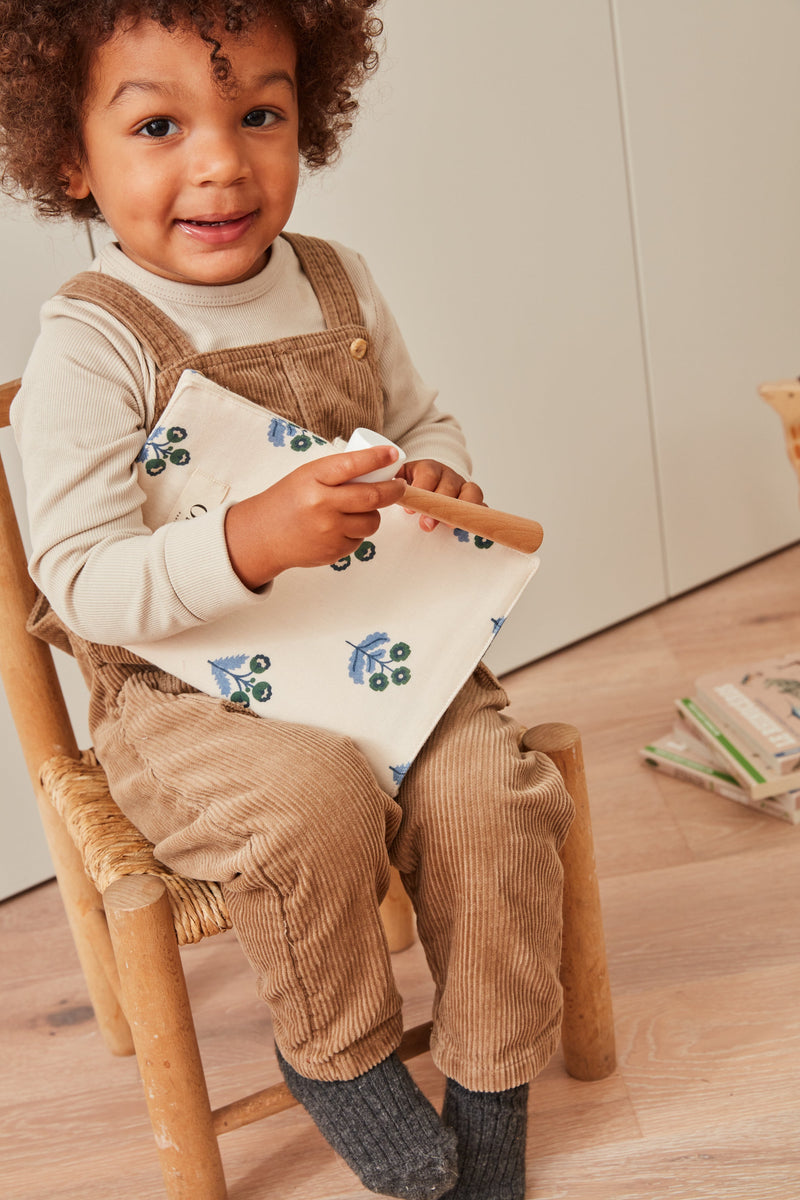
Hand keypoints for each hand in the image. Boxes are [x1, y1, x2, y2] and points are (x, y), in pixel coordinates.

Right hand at [225, 445, 406, 588]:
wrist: (263, 536)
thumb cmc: (289, 501)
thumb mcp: (306, 476)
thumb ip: (337, 473)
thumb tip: (377, 469)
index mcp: (314, 479)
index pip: (353, 464)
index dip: (377, 457)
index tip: (392, 453)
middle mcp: (322, 504)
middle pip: (372, 496)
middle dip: (393, 490)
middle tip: (399, 486)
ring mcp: (329, 530)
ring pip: (371, 521)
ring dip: (373, 514)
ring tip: (360, 509)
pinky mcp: (334, 550)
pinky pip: (360, 539)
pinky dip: (357, 532)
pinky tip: (340, 527)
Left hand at [397, 459, 483, 531]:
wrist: (431, 487)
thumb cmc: (413, 488)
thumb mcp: (400, 482)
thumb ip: (391, 484)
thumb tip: (381, 492)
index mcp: (428, 468)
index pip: (428, 473)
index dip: (421, 488)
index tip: (410, 509)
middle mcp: (448, 476)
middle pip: (449, 485)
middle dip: (438, 505)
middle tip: (426, 524)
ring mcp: (463, 488)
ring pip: (471, 492)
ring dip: (460, 510)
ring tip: (449, 525)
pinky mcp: (474, 502)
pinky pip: (482, 506)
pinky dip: (478, 515)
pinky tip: (470, 526)